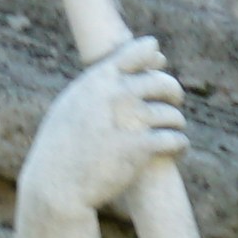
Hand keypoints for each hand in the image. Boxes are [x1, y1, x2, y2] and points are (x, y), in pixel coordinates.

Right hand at [20, 39, 188, 226]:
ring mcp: (130, 120)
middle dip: (173, 92)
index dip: (151, 53)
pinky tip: (179, 148)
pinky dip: (180, 144)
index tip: (159, 60)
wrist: (56, 183)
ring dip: (176, 123)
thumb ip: (96, 86)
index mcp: (97, 80)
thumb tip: (117, 69)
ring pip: (172, 115)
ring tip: (174, 131)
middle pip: (163, 83)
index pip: (135, 53)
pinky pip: (175, 139)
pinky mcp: (140, 148)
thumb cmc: (60, 146)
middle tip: (174, 102)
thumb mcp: (70, 106)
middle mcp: (116, 95)